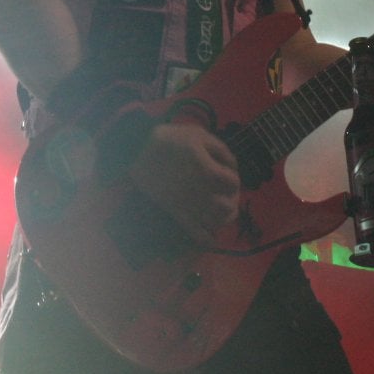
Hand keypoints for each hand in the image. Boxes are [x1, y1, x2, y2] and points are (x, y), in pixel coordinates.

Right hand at [129, 121, 239, 242]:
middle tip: (226, 194)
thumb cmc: (171, 140)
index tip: (226, 174)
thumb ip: (220, 149)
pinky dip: (208, 239)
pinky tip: (212, 236)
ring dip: (223, 218)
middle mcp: (201, 193)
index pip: (233, 182)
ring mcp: (189, 206)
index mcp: (207, 171)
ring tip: (221, 211)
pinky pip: (198, 235)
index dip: (233, 178)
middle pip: (228, 207)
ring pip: (216, 223)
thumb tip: (232, 167)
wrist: (139, 152)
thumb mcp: (198, 134)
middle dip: (232, 200)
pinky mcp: (177, 214)